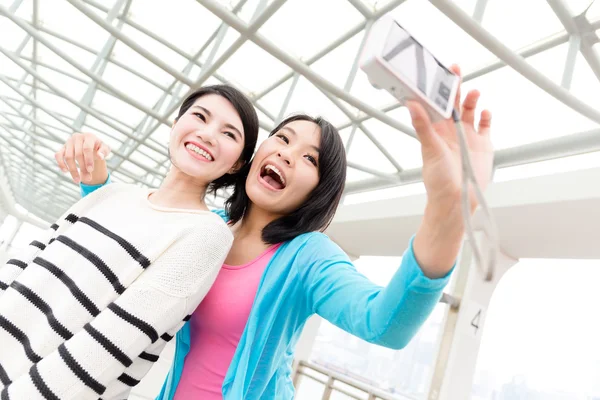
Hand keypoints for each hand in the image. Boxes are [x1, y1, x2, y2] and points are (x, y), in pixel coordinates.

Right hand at [55, 133, 110, 183]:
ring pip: (68, 157)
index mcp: (89, 136)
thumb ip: (104, 151)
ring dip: (72, 170)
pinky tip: (66, 172)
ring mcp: (68, 142)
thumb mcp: (105, 148)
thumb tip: (100, 156)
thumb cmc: (99, 148)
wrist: (91, 145)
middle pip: (78, 154)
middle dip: (82, 168)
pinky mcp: (62, 147)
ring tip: (78, 180)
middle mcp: (77, 137)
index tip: (91, 170)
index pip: (87, 148)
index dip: (88, 160)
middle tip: (88, 179)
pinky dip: (61, 164)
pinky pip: (58, 155)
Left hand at [410, 65, 493, 277]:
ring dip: (471, 99)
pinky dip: (486, 116)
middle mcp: (451, 130)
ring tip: (473, 93)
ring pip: (470, 110)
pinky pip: (486, 124)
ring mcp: (467, 136)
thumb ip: (422, 126)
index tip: (435, 72)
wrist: (457, 200)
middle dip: (454, 86)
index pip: (434, 103)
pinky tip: (485, 112)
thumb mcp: (429, 149)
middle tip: (455, 69)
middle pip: (453, 102)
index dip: (435, 88)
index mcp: (435, 130)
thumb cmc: (438, 179)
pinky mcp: (483, 144)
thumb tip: (410, 104)